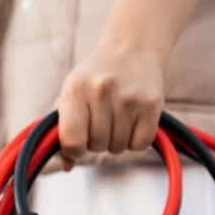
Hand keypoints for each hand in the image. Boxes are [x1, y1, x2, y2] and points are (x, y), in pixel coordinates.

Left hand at [55, 42, 164, 169]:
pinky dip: (136, 141)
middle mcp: (101, 91)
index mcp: (75, 89)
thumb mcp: (71, 94)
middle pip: (97, 146)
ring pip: (118, 147)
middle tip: (102, 121)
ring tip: (117, 118)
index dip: (74, 150)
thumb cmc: (94, 78)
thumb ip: (62, 129)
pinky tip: (133, 122)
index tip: (79, 143)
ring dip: (117, 141)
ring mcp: (129, 97)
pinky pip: (140, 145)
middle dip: (97, 141)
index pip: (72, 141)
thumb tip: (67, 166)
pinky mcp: (152, 103)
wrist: (132, 48)